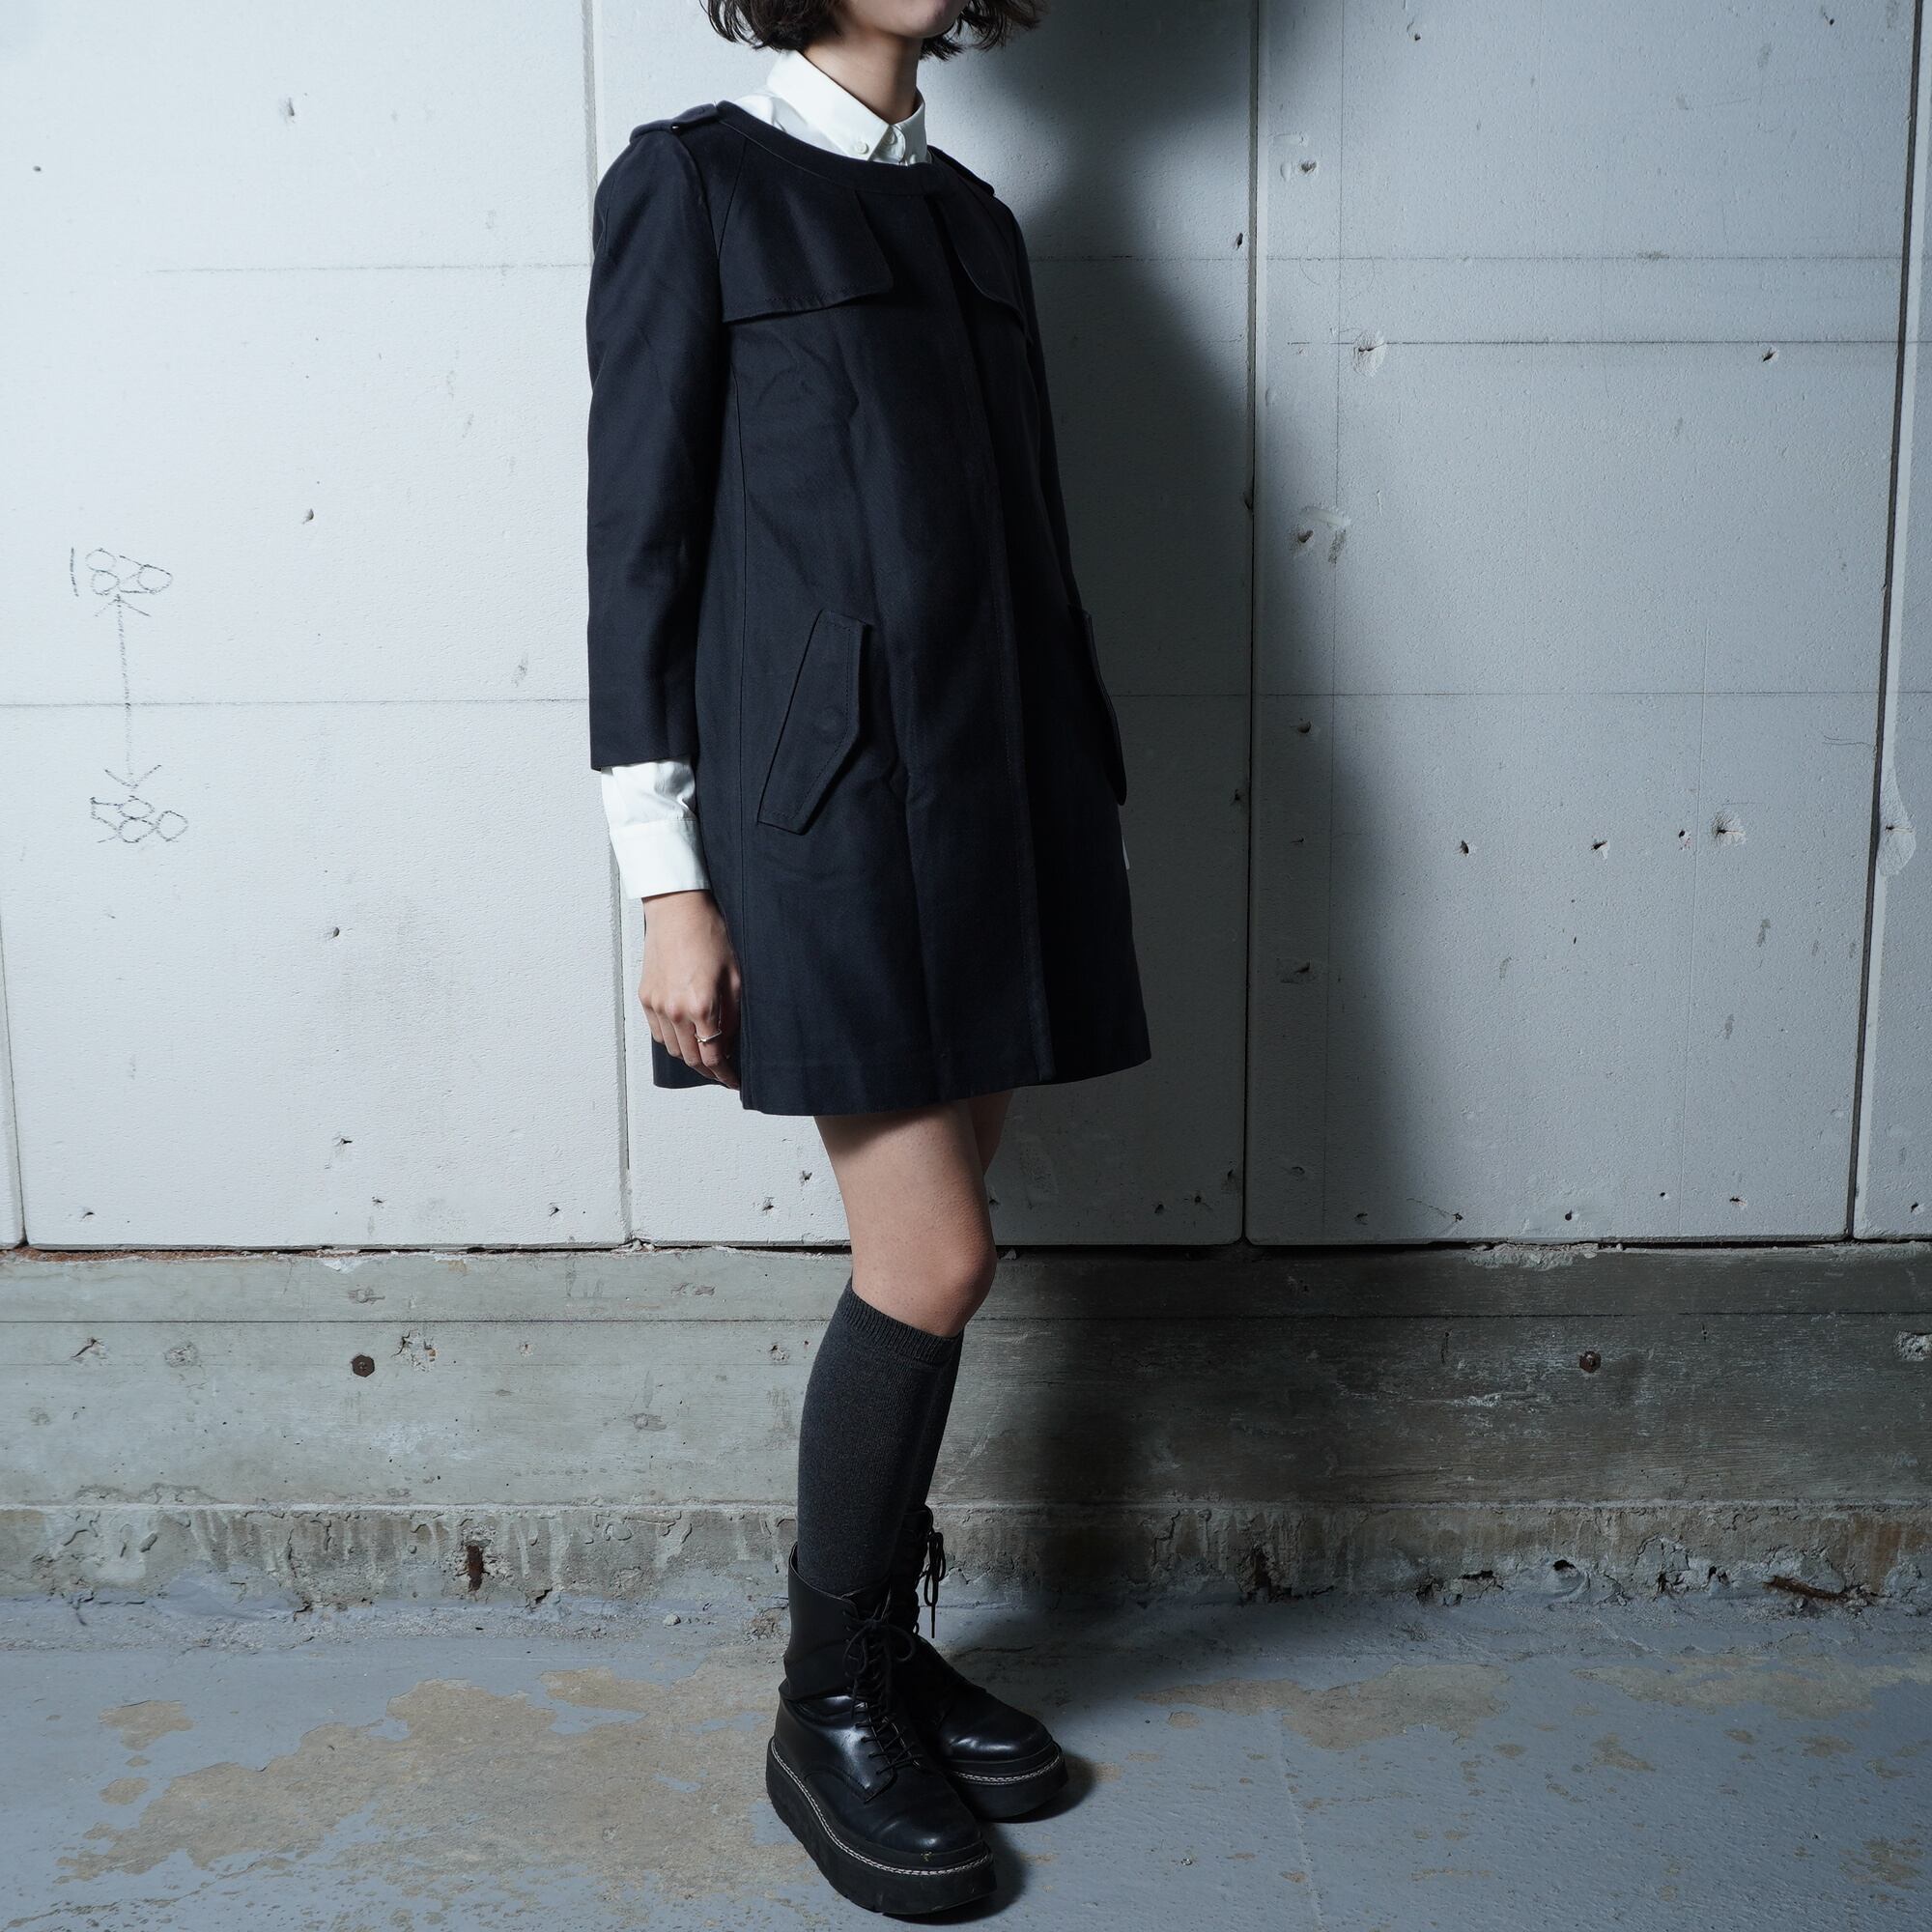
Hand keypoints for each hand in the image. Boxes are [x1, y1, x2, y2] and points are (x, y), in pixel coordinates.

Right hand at [637, 889, 741, 1087]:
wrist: (677, 911)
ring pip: (673, 1049)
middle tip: (723, 1072)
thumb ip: (733, 1014)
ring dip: (690, 1057)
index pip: (713, 1055)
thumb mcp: (734, 976)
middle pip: (691, 1058)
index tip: (734, 1081)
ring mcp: (656, 1005)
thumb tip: (730, 1042)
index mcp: (701, 1006)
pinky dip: (672, 1041)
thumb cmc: (710, 935)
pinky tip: (686, 1037)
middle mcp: (675, 1010)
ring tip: (706, 1054)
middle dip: (709, 1070)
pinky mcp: (645, 997)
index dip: (725, 1074)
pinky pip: (658, 1033)